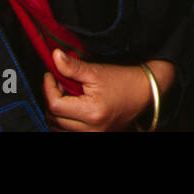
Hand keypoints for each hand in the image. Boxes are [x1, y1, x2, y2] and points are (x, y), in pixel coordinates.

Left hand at [43, 51, 174, 131]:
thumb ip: (73, 67)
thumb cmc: (124, 80)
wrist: (145, 92)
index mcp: (92, 112)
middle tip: (59, 83)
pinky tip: (71, 108)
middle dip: (52, 99)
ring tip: (67, 96)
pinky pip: (67, 133)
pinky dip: (64, 122)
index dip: (48, 88)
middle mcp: (92, 129)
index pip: (55, 105)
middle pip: (54, 118)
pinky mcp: (95, 136)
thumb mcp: (97, 71)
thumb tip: (54, 56)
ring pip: (58, 128)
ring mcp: (93, 135)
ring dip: (57, 112)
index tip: (50, 75)